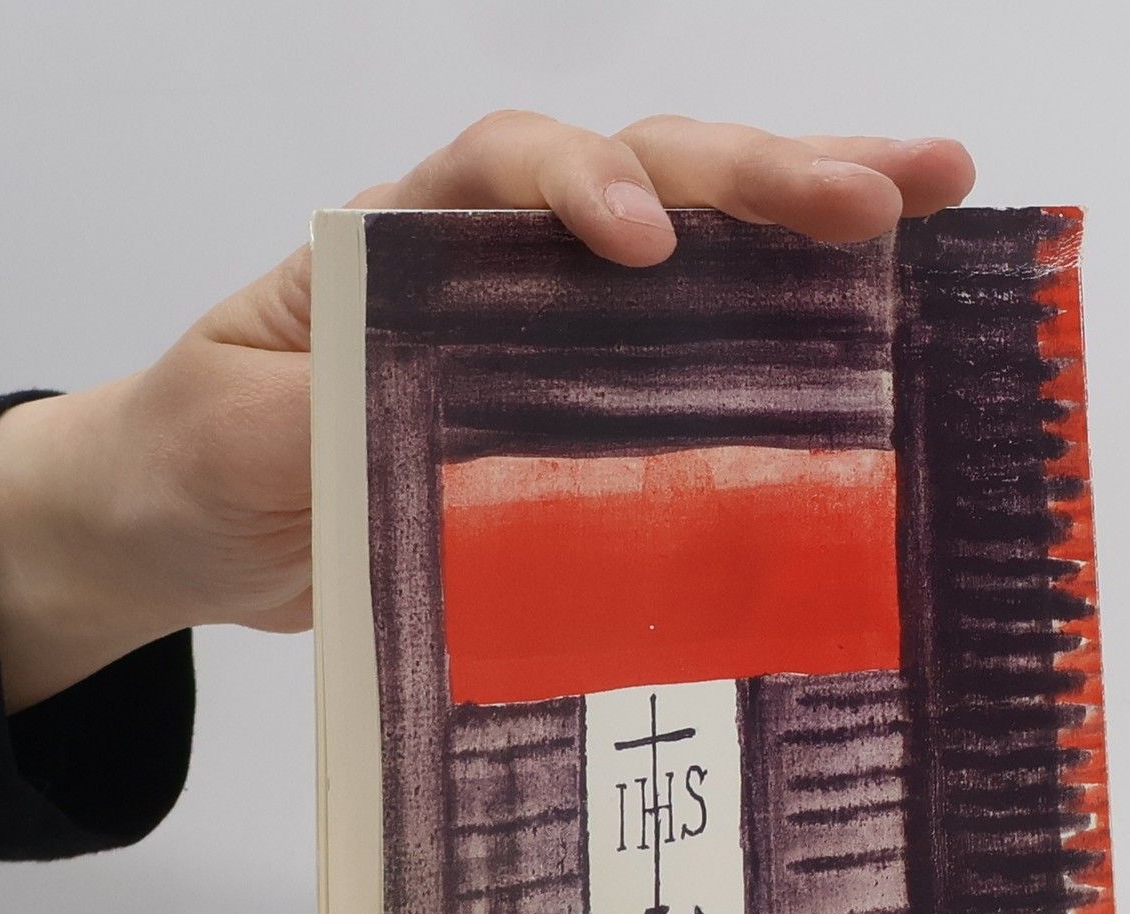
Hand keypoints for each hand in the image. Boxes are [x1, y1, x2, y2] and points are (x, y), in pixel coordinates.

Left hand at [0, 114, 974, 711]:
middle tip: (881, 195)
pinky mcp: (590, 415)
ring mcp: (558, 334)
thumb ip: (318, 407)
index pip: (505, 172)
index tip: (643, 248)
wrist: (192, 524)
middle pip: (644, 180)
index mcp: (403, 241)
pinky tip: (886, 328)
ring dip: (816, 223)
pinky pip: (699, 359)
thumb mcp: (232, 431)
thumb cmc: (201, 453)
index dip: (583, 187)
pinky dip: (791, 337)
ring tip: (937, 201)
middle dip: (761, 178)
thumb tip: (428, 411)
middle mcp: (498, 263)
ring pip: (699, 250)